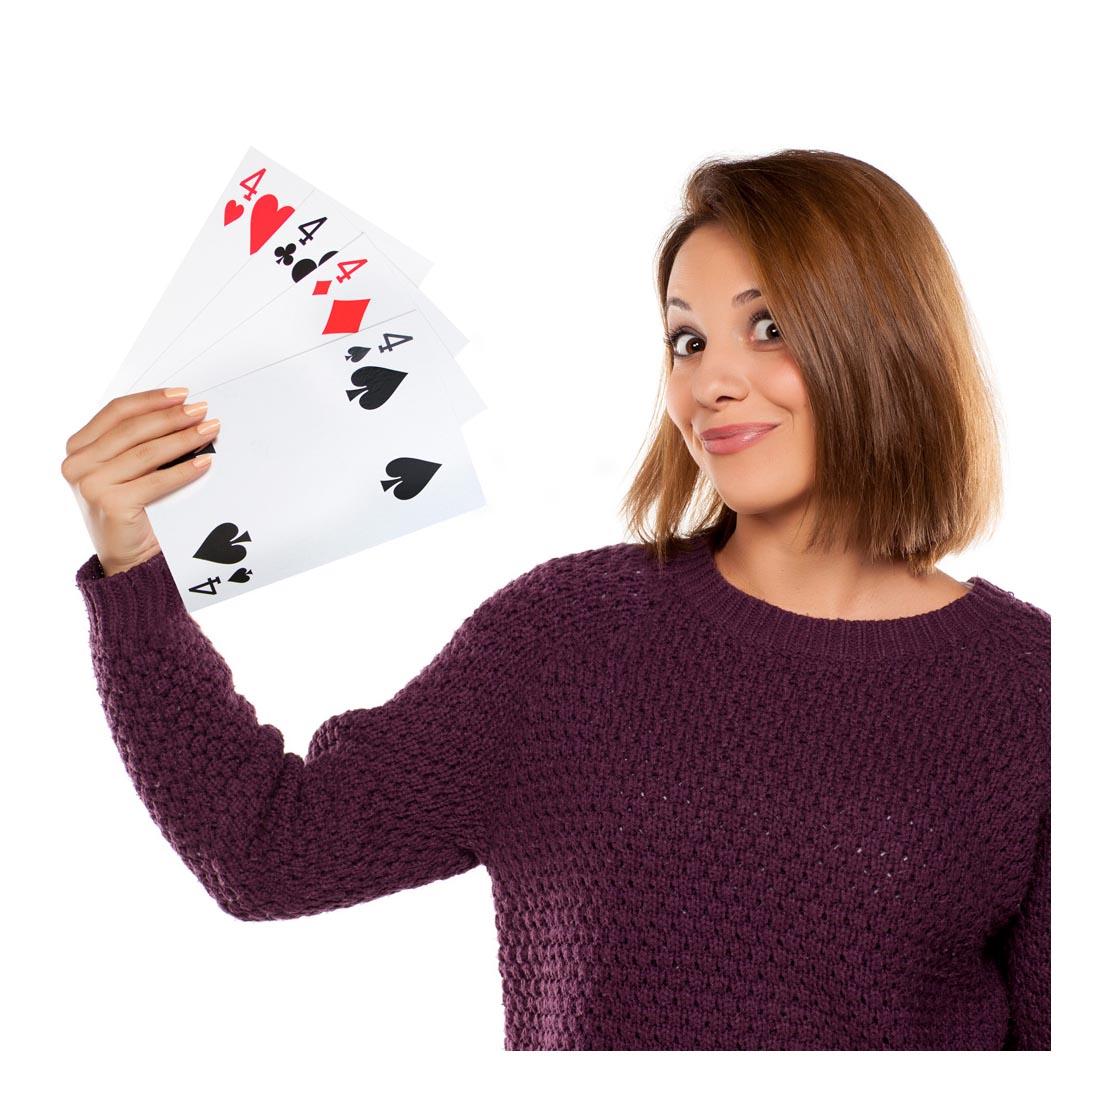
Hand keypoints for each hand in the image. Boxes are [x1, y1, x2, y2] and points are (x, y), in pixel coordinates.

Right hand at [61, 387, 220, 575]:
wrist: (128, 560)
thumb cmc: (133, 511)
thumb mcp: (127, 470)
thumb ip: (137, 443)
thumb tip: (181, 411)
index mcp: (78, 449)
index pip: (116, 412)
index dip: (150, 399)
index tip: (182, 394)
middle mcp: (77, 464)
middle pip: (132, 429)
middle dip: (171, 417)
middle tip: (202, 410)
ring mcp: (90, 485)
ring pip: (145, 452)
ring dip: (183, 439)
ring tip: (209, 430)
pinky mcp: (110, 504)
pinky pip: (156, 481)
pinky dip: (184, 471)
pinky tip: (205, 463)